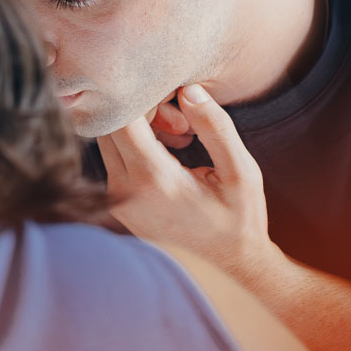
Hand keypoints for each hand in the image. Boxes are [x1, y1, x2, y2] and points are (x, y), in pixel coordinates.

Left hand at [99, 84, 281, 281]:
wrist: (231, 261)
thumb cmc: (241, 216)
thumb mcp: (242, 171)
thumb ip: (216, 127)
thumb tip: (187, 89)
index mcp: (154, 180)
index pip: (122, 120)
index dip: (141, 98)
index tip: (170, 95)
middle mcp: (125, 190)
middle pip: (110, 128)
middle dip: (141, 112)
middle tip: (181, 119)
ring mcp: (115, 200)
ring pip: (108, 141)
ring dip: (138, 128)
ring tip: (182, 135)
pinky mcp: (115, 204)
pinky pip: (113, 160)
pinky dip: (135, 146)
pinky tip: (171, 151)